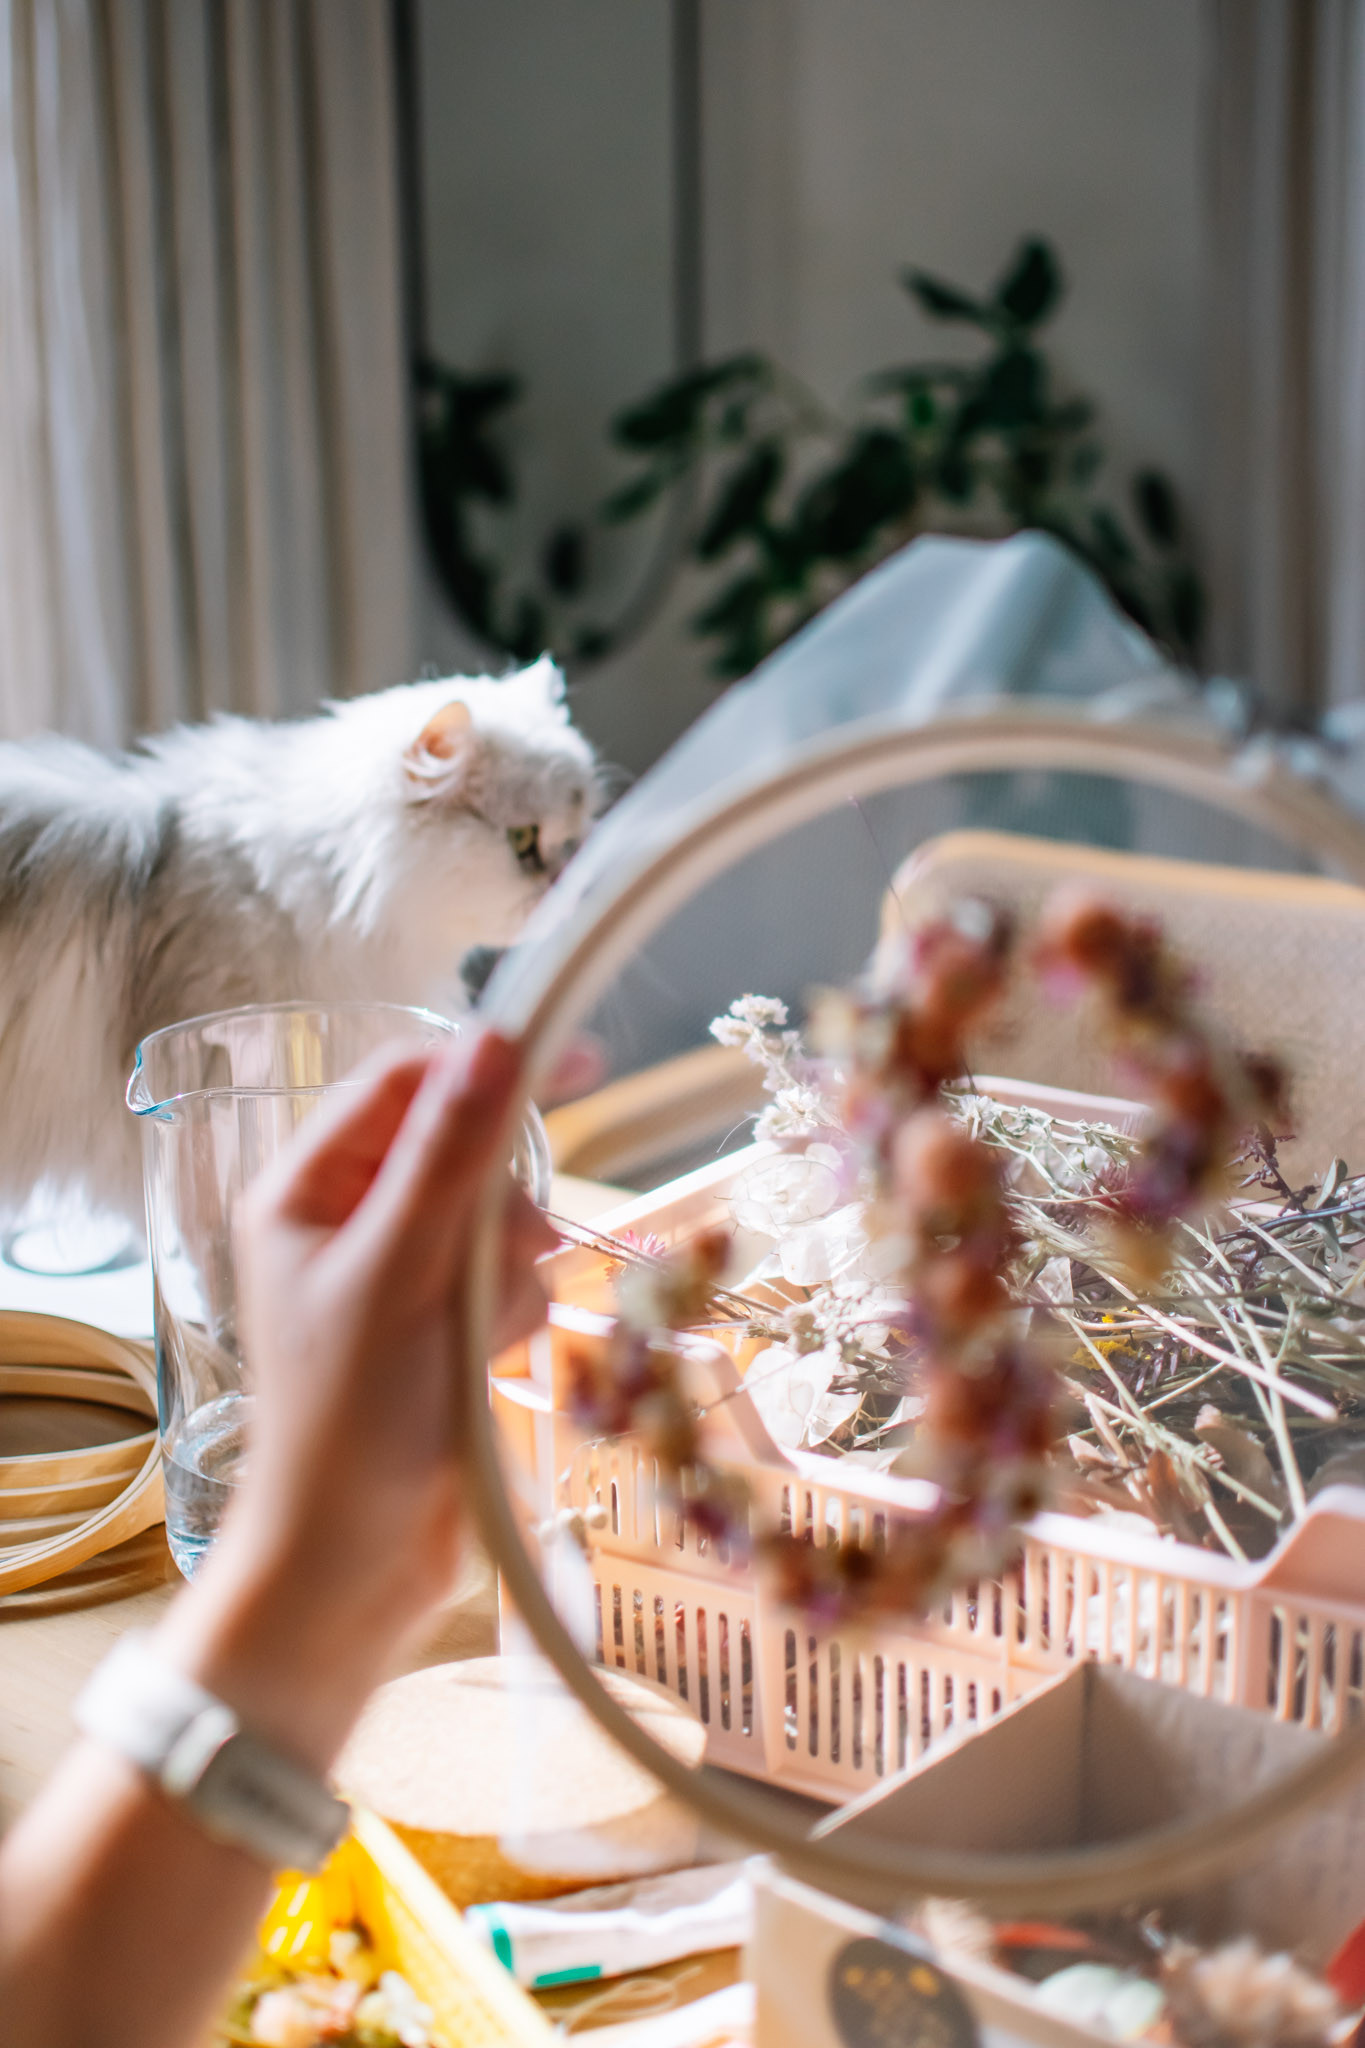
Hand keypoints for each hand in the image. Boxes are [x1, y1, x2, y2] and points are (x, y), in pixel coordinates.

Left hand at [156, 1030, 555, 1766]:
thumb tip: (494, 1037)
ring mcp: (399, 1276)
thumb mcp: (401, 1275)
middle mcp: (349, 1222)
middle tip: (491, 1270)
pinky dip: (513, 1317)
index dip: (488, 1063)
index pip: (406, 1083)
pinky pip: (508, 1280)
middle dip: (497, 1211)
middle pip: (468, 1152)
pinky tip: (488, 1367)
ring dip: (508, 1276)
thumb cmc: (351, 1425)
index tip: (580, 1058)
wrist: (355, 1568)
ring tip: (477, 1341)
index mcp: (307, 1191)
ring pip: (499, 1220)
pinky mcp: (441, 1326)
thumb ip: (450, 1154)